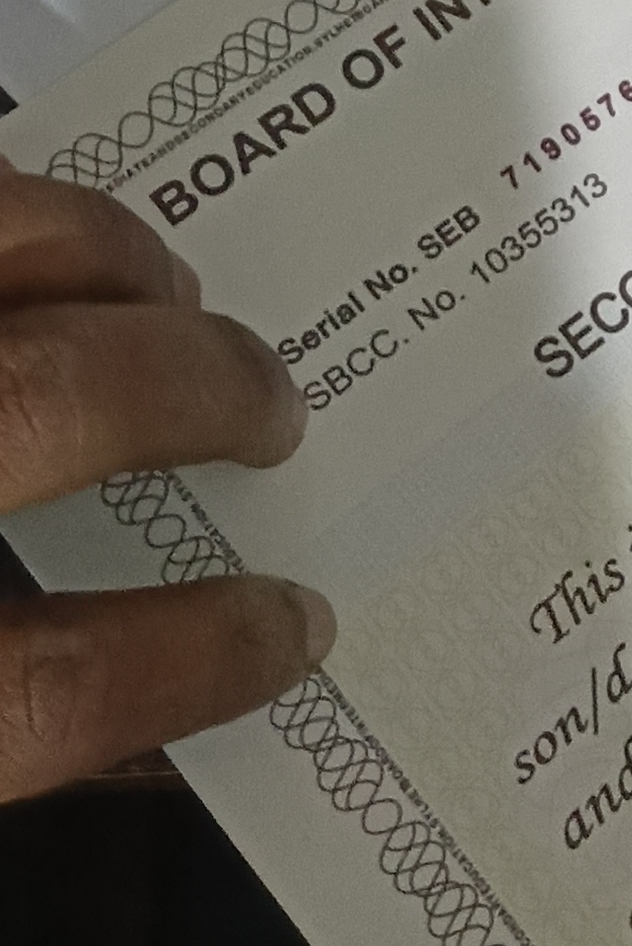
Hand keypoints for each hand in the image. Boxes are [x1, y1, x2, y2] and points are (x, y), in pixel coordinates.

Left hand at [0, 160, 329, 820]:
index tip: (289, 625)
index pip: (56, 685)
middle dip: (187, 391)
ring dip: (92, 249)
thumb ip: (9, 720)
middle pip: (41, 404)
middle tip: (268, 409)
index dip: (195, 657)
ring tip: (156, 284)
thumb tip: (153, 738)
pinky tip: (31, 229)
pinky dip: (7, 207)